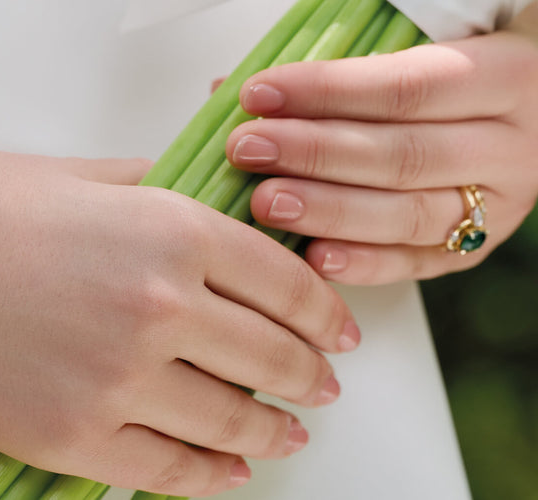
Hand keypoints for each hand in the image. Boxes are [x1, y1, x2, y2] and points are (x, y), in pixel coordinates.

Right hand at [0, 146, 356, 495]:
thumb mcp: (80, 178)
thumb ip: (160, 198)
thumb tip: (214, 221)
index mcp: (170, 229)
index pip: (285, 284)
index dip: (324, 313)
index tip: (337, 330)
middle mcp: (159, 308)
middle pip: (272, 357)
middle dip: (309, 375)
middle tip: (321, 385)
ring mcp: (116, 382)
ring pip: (232, 422)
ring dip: (273, 431)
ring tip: (287, 433)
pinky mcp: (68, 439)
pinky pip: (167, 472)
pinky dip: (211, 477)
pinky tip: (229, 472)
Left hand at [227, 18, 537, 284]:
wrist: (502, 125)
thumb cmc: (438, 84)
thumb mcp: (409, 56)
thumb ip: (336, 73)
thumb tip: (230, 90)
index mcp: (505, 78)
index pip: (408, 85)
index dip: (328, 91)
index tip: (260, 94)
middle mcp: (511, 147)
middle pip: (403, 155)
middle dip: (314, 153)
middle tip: (248, 150)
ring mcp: (498, 206)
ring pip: (409, 215)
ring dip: (328, 211)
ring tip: (264, 202)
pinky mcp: (473, 250)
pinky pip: (415, 263)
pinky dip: (361, 264)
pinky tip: (312, 257)